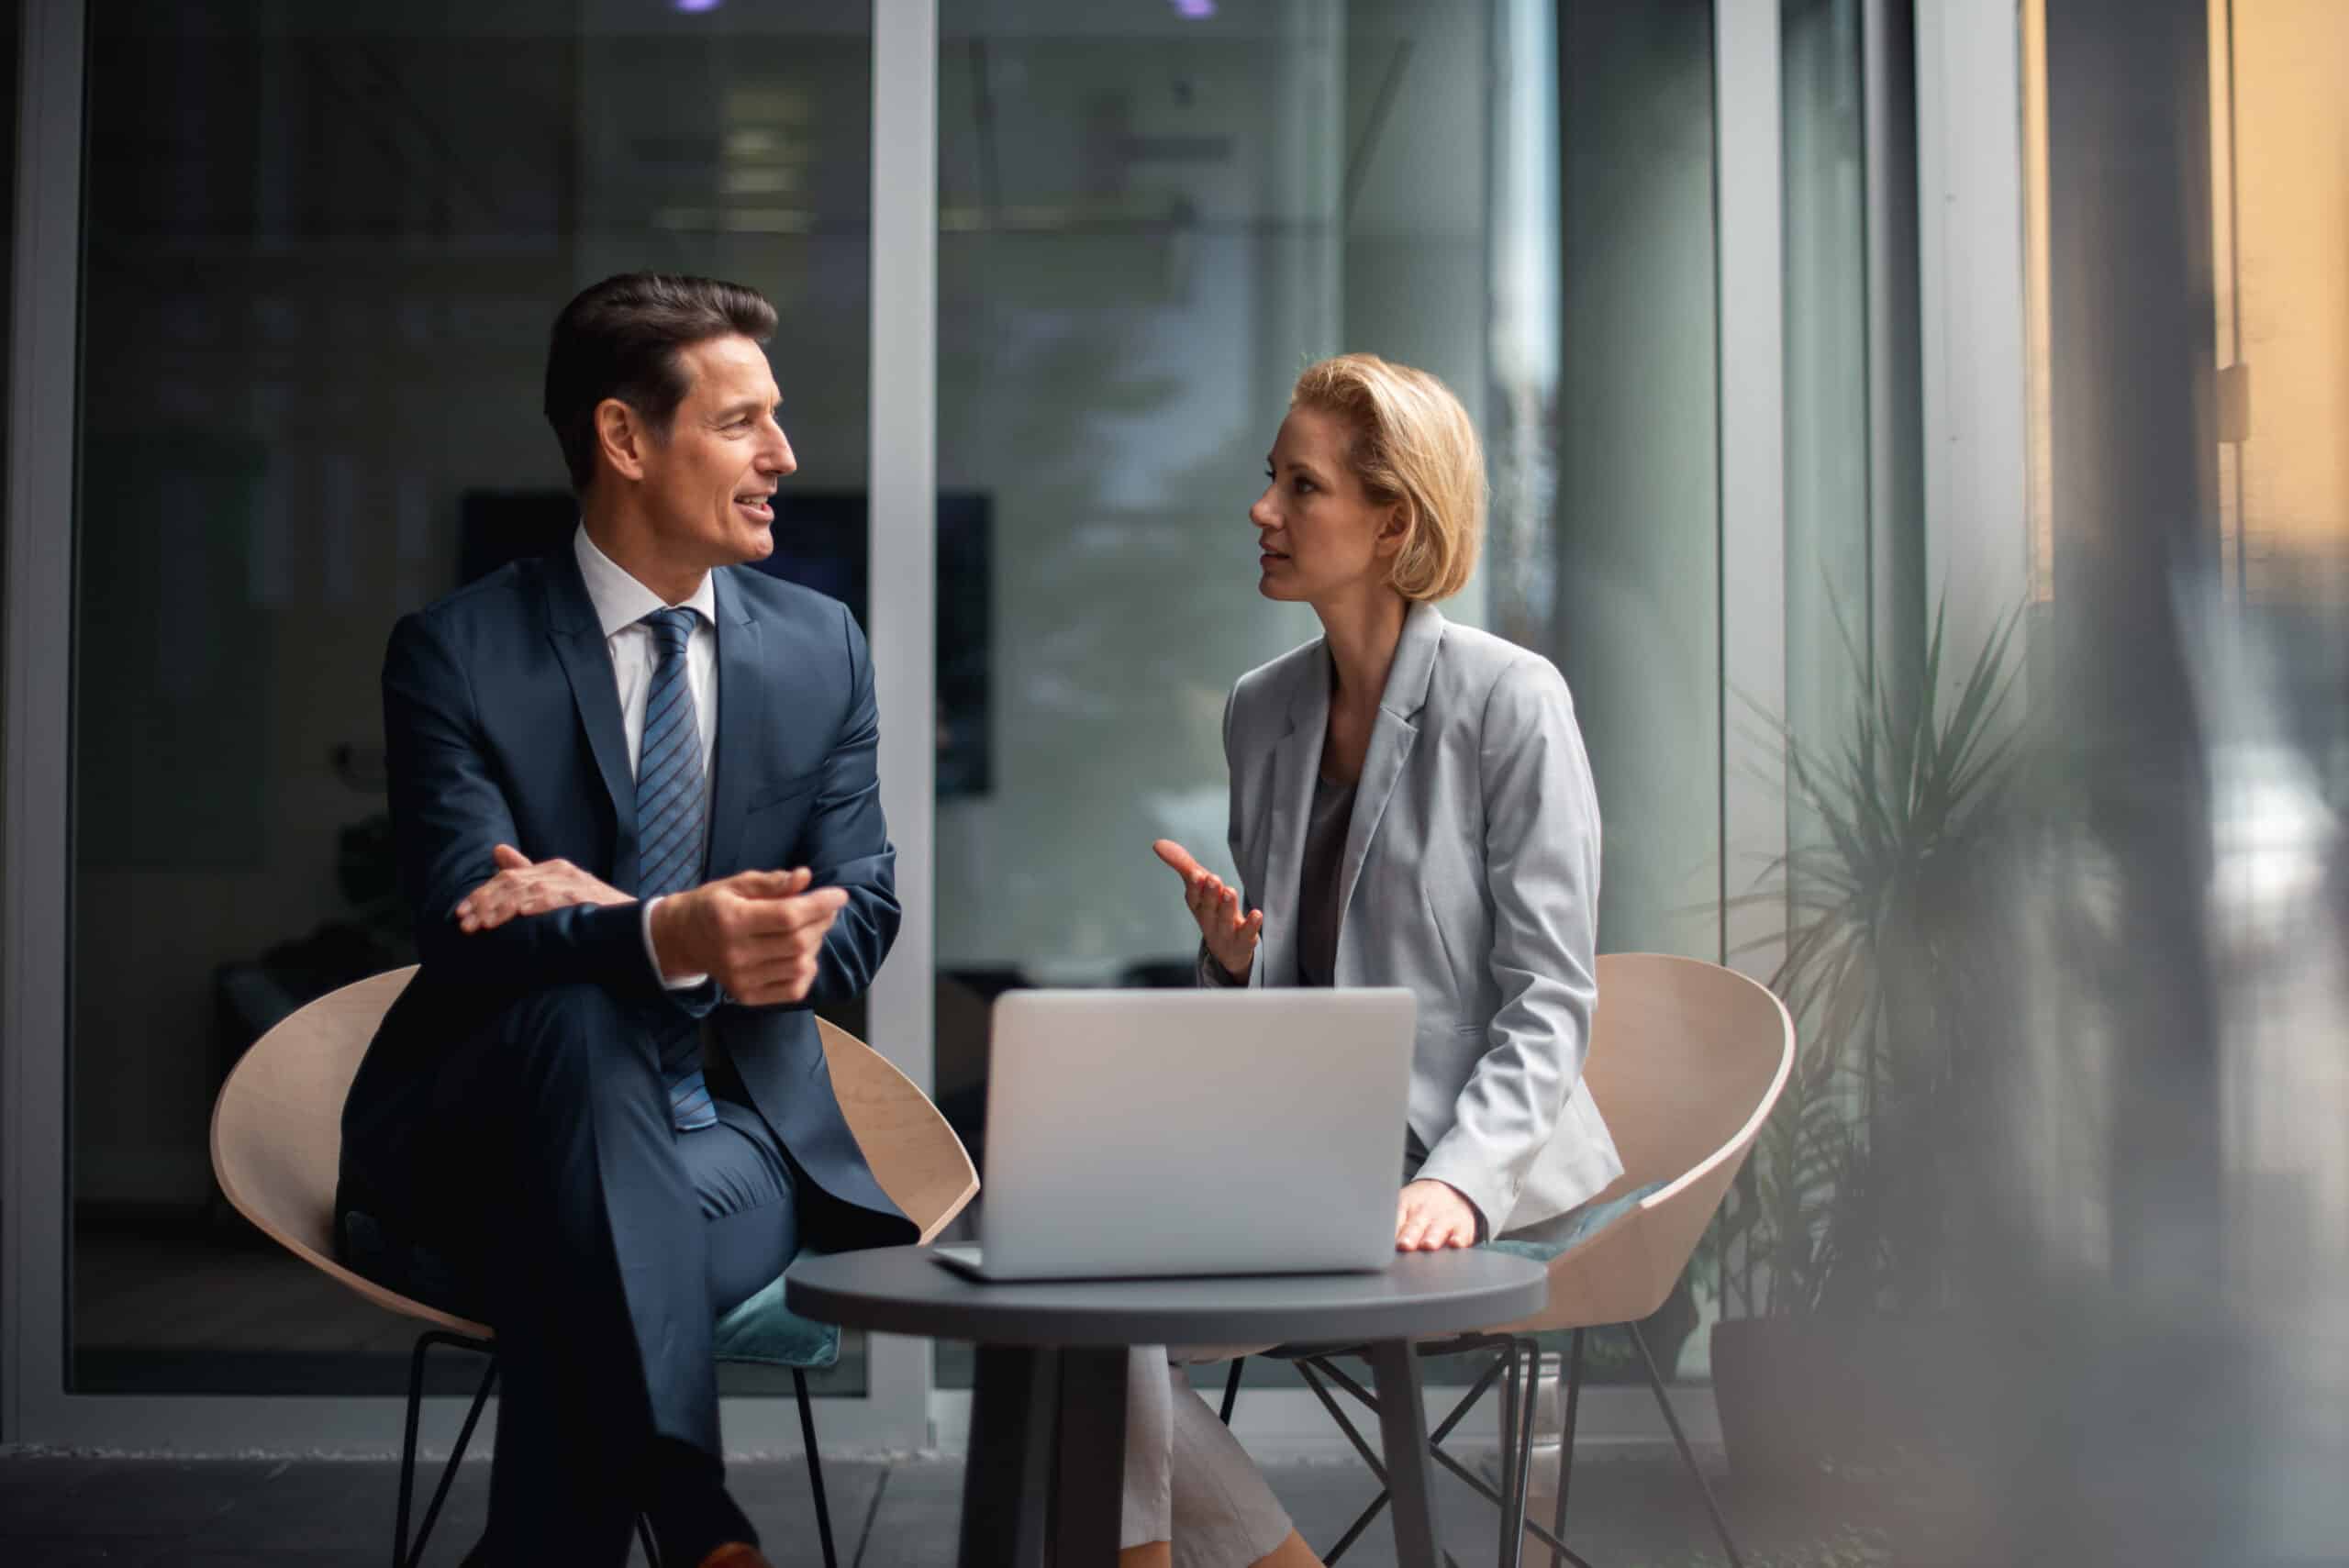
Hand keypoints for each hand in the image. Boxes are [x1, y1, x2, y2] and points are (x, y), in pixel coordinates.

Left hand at [456, 844, 631, 932]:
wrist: (640, 921)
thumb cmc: (598, 911)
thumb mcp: (561, 891)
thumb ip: (529, 873)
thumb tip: (497, 851)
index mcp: (553, 869)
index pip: (508, 877)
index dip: (481, 894)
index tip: (461, 913)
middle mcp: (559, 872)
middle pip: (511, 882)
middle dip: (483, 903)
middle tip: (464, 923)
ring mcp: (572, 883)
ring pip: (525, 892)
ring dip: (500, 910)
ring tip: (482, 925)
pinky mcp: (583, 896)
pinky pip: (553, 899)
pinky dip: (534, 905)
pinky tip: (519, 914)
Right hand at [648, 867, 848, 1005]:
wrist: (682, 940)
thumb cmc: (713, 906)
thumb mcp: (736, 884)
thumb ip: (771, 882)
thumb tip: (805, 877)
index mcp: (730, 921)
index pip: (787, 916)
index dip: (820, 905)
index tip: (840, 895)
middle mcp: (735, 954)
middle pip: (797, 942)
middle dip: (822, 921)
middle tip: (826, 909)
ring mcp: (741, 980)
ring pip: (800, 965)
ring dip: (816, 944)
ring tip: (812, 928)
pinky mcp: (748, 997)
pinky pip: (794, 990)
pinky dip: (807, 970)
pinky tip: (803, 953)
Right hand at [1152, 839, 1262, 982]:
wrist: (1227, 951)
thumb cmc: (1211, 911)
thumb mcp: (1198, 887)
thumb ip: (1182, 864)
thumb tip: (1158, 843)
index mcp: (1198, 905)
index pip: (1193, 896)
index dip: (1194, 886)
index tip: (1195, 873)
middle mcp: (1209, 919)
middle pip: (1209, 907)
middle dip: (1210, 893)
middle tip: (1212, 879)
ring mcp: (1225, 932)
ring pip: (1225, 919)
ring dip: (1227, 906)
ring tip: (1229, 891)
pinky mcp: (1243, 941)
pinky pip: (1247, 933)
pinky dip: (1251, 925)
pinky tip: (1257, 914)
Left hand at [1395, 1180, 1478, 1250]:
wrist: (1451, 1190)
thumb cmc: (1420, 1206)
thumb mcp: (1403, 1206)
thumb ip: (1392, 1225)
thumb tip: (1377, 1247)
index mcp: (1406, 1205)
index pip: (1396, 1218)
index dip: (1392, 1230)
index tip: (1388, 1241)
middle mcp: (1426, 1212)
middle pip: (1416, 1224)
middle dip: (1410, 1235)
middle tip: (1405, 1245)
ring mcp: (1445, 1219)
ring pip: (1438, 1228)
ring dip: (1433, 1237)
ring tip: (1428, 1245)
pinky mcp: (1463, 1228)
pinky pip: (1462, 1234)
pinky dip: (1459, 1239)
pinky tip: (1455, 1244)